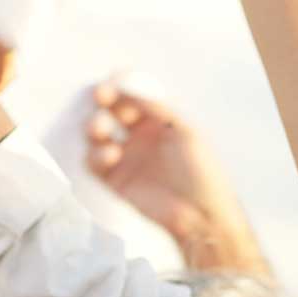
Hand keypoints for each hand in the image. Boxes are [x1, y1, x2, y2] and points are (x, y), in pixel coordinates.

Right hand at [84, 81, 238, 239]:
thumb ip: (157, 109)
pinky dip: (96, 156)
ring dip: (94, 126)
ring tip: (101, 128)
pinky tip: (111, 156)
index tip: (113, 81)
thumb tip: (129, 88)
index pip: (134, 97)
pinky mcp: (116, 182)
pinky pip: (95, 163)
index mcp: (160, 122)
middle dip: (103, 101)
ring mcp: (127, 158)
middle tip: (100, 96)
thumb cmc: (203, 173)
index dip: (121, 86)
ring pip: (97, 135)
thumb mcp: (186, 132)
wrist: (202, 215)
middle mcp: (141, 137)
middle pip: (111, 111)